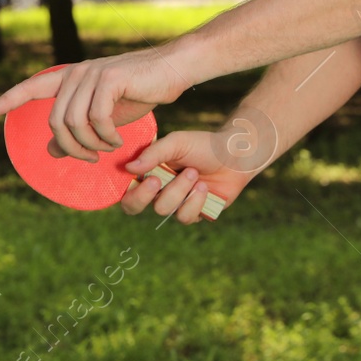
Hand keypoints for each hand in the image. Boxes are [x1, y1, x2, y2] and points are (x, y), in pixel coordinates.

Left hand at [0, 50, 190, 159]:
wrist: (171, 71)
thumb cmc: (138, 92)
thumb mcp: (103, 119)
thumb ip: (77, 131)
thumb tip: (50, 150)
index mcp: (70, 79)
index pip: (32, 88)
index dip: (8, 100)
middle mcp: (75, 73)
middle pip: (56, 122)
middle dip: (72, 148)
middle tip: (91, 158)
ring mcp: (90, 74)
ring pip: (74, 122)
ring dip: (90, 144)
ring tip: (107, 148)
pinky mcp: (108, 78)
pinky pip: (96, 118)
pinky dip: (106, 136)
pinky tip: (117, 139)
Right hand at [121, 130, 263, 224]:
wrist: (235, 156)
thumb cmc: (203, 145)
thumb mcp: (177, 143)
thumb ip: (153, 154)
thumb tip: (129, 167)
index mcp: (148, 172)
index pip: (126, 190)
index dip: (130, 191)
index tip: (150, 178)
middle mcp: (157, 191)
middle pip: (135, 206)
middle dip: (145, 194)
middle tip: (159, 180)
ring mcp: (174, 204)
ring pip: (163, 209)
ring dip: (179, 190)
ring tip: (195, 174)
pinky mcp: (193, 214)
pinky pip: (185, 217)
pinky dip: (195, 200)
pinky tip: (205, 187)